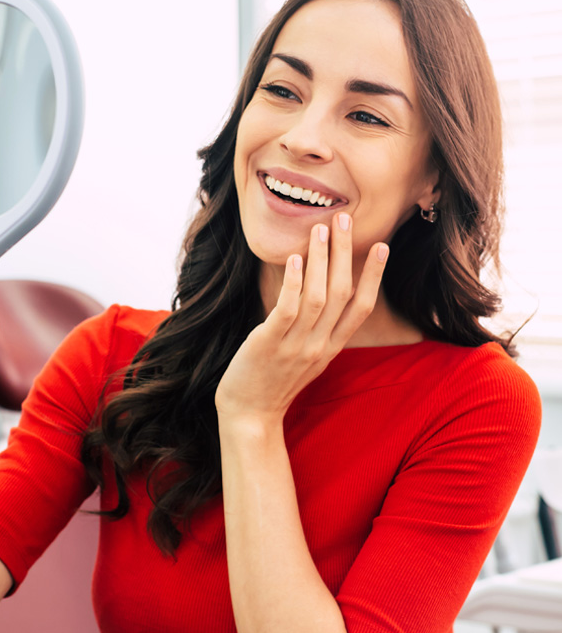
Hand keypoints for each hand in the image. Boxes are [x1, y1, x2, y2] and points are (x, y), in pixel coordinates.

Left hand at [215, 214, 387, 422]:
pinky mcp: (269, 344)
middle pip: (342, 293)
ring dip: (320, 260)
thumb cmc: (274, 380)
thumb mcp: (307, 356)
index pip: (362, 307)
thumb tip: (322, 291)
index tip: (382, 247)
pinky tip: (294, 259)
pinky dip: (293, 282)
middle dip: (345, 253)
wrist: (250, 414)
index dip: (374, 276)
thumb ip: (319, 328)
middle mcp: (319, 345)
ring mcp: (296, 345)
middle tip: (344, 218)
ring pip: (317, 296)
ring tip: (320, 228)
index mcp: (331, 347)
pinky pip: (287, 309)